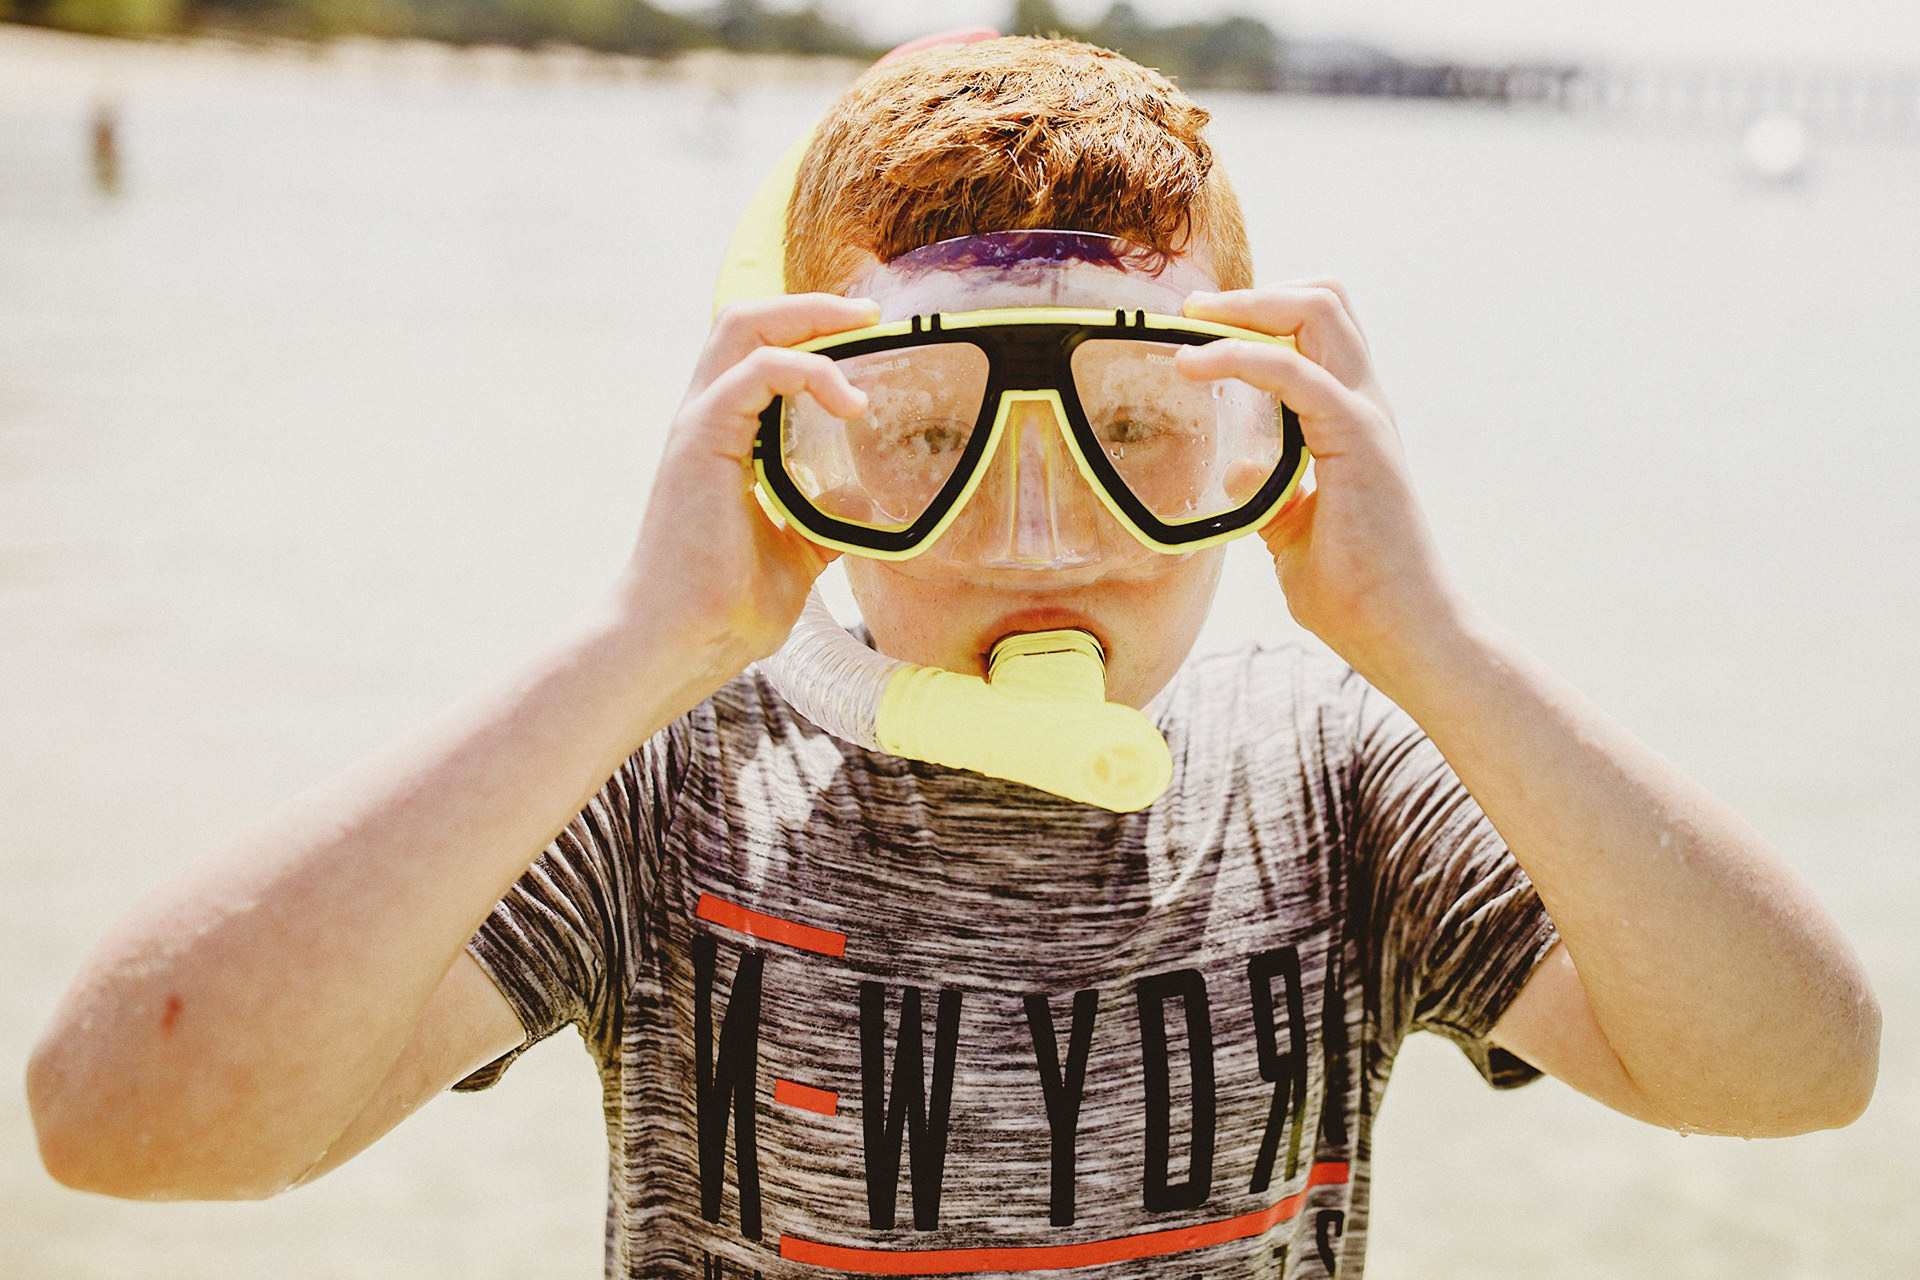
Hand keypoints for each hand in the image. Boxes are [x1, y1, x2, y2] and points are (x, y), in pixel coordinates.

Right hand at [621, 293, 877, 671]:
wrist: (682, 641)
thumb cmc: (725, 605)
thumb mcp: (797, 552)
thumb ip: (824, 519)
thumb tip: (865, 504)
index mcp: (726, 438)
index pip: (760, 352)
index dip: (808, 330)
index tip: (867, 335)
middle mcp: (707, 419)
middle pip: (746, 321)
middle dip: (810, 305)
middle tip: (868, 316)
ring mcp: (699, 425)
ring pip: (743, 328)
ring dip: (808, 319)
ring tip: (862, 332)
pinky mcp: (701, 439)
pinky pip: (754, 373)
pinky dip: (805, 370)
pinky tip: (847, 401)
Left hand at [1176, 281, 1465, 681]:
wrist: (1402, 634)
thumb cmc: (1356, 594)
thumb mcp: (1293, 533)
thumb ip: (1271, 496)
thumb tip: (1235, 473)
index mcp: (1351, 420)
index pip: (1319, 332)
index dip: (1263, 315)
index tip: (1201, 326)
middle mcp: (1364, 405)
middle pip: (1324, 301)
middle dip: (1254, 294)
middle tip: (1194, 309)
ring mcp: (1366, 417)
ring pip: (1319, 312)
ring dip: (1248, 308)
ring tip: (1192, 322)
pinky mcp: (1358, 441)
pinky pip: (1295, 373)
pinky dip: (1241, 357)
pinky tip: (1196, 366)